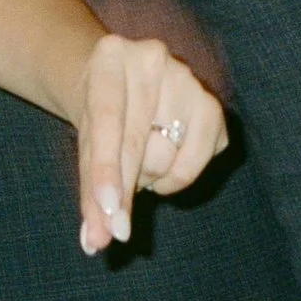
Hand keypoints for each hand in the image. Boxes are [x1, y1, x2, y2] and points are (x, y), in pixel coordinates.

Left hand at [71, 34, 227, 254]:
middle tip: (115, 233)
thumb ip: (91, 192)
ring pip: (168, 157)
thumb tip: (95, 243)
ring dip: (148, 178)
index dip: (107, 168)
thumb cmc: (99, 116)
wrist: (121, 83)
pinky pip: (198, 162)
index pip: (107, 119)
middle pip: (137, 141)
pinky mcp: (214, 106)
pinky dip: (176, 177)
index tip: (107, 211)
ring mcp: (188, 80)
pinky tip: (165, 157)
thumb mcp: (86, 143)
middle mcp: (153, 58)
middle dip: (125, 192)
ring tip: (138, 163)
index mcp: (110, 57)